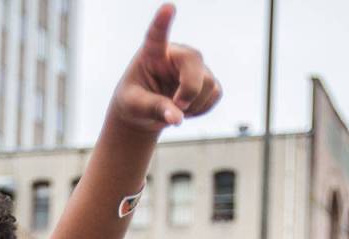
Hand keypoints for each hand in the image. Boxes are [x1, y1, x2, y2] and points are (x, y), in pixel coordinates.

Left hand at [111, 4, 221, 134]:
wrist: (144, 112)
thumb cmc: (134, 104)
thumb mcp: (135, 107)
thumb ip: (154, 109)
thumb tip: (176, 118)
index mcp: (152, 54)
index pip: (157, 35)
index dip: (162, 22)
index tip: (168, 8)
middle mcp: (176, 54)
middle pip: (195, 63)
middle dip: (190, 90)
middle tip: (177, 107)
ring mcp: (194, 66)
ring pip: (208, 83)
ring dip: (194, 105)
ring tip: (175, 109)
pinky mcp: (207, 79)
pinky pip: (215, 94)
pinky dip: (202, 109)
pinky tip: (187, 109)